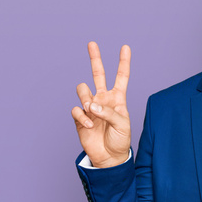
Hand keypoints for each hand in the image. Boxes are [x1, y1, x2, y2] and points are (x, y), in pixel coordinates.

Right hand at [71, 42, 131, 167]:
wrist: (109, 157)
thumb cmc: (120, 140)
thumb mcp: (122, 125)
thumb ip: (109, 112)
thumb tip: (91, 105)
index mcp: (118, 98)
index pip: (121, 77)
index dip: (123, 62)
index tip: (125, 47)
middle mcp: (103, 99)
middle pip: (98, 74)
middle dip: (95, 58)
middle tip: (92, 44)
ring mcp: (91, 107)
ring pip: (82, 89)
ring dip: (86, 98)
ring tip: (91, 111)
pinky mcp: (80, 117)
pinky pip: (77, 109)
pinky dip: (82, 116)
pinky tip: (88, 125)